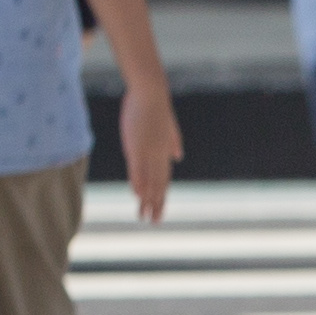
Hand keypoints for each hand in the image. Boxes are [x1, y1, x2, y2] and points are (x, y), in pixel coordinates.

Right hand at [117, 80, 180, 222]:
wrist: (151, 92)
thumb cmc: (156, 108)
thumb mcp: (169, 128)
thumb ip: (174, 144)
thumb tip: (178, 157)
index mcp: (165, 152)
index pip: (164, 179)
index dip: (162, 195)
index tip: (159, 209)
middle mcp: (159, 155)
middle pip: (159, 184)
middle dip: (157, 204)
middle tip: (155, 222)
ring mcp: (149, 152)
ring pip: (149, 180)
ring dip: (147, 200)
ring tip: (145, 216)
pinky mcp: (137, 146)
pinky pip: (138, 169)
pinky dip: (138, 182)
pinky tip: (137, 195)